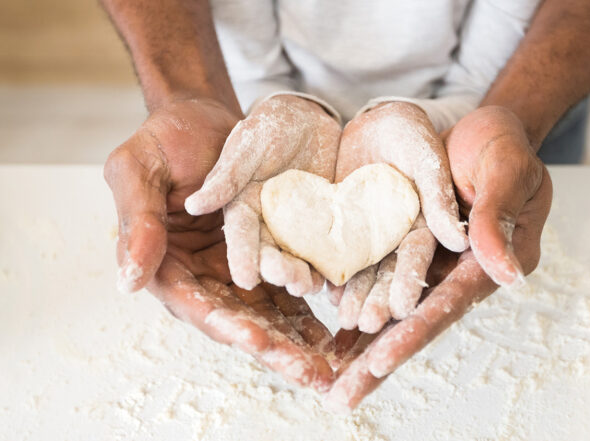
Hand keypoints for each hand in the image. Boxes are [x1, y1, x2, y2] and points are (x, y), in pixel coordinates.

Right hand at [104, 98, 333, 390]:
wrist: (207, 118)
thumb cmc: (166, 138)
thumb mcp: (138, 167)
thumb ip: (137, 219)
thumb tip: (130, 281)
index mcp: (167, 262)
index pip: (194, 303)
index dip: (224, 323)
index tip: (257, 339)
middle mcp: (204, 273)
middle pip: (237, 319)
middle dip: (272, 347)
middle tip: (307, 371)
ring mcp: (238, 266)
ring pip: (268, 310)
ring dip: (297, 337)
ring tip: (330, 359)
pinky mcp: (268, 252)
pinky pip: (289, 283)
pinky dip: (311, 304)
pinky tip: (340, 321)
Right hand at [185, 95, 340, 295]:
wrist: (311, 118)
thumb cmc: (271, 124)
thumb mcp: (247, 144)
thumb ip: (226, 176)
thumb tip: (193, 205)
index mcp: (243, 209)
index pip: (240, 237)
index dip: (243, 258)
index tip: (246, 280)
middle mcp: (268, 226)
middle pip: (271, 255)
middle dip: (278, 271)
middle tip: (290, 282)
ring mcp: (298, 229)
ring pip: (299, 259)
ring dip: (304, 275)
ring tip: (311, 286)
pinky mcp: (325, 228)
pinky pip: (329, 251)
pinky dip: (334, 267)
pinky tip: (341, 283)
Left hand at [325, 105, 552, 409]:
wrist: (479, 130)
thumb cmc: (502, 147)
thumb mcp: (506, 172)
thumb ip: (498, 218)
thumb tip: (508, 275)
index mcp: (486, 263)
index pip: (446, 304)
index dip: (414, 334)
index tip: (379, 363)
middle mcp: (453, 271)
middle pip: (414, 320)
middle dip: (378, 359)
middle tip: (342, 396)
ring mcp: (427, 261)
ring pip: (391, 305)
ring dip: (360, 340)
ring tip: (327, 374)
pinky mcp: (403, 243)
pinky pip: (377, 275)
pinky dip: (354, 297)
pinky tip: (329, 321)